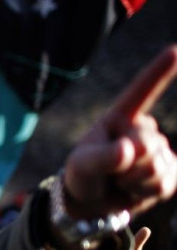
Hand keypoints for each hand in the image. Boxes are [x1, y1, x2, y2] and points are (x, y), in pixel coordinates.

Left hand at [62, 46, 176, 220]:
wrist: (90, 199)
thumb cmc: (82, 174)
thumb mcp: (83, 165)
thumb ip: (103, 158)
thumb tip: (129, 150)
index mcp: (120, 117)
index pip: (142, 92)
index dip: (159, 72)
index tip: (175, 50)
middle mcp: (143, 129)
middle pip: (147, 146)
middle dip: (126, 167)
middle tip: (109, 172)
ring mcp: (160, 149)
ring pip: (156, 167)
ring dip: (133, 182)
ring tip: (118, 179)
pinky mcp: (170, 171)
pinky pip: (165, 184)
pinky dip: (145, 193)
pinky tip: (133, 189)